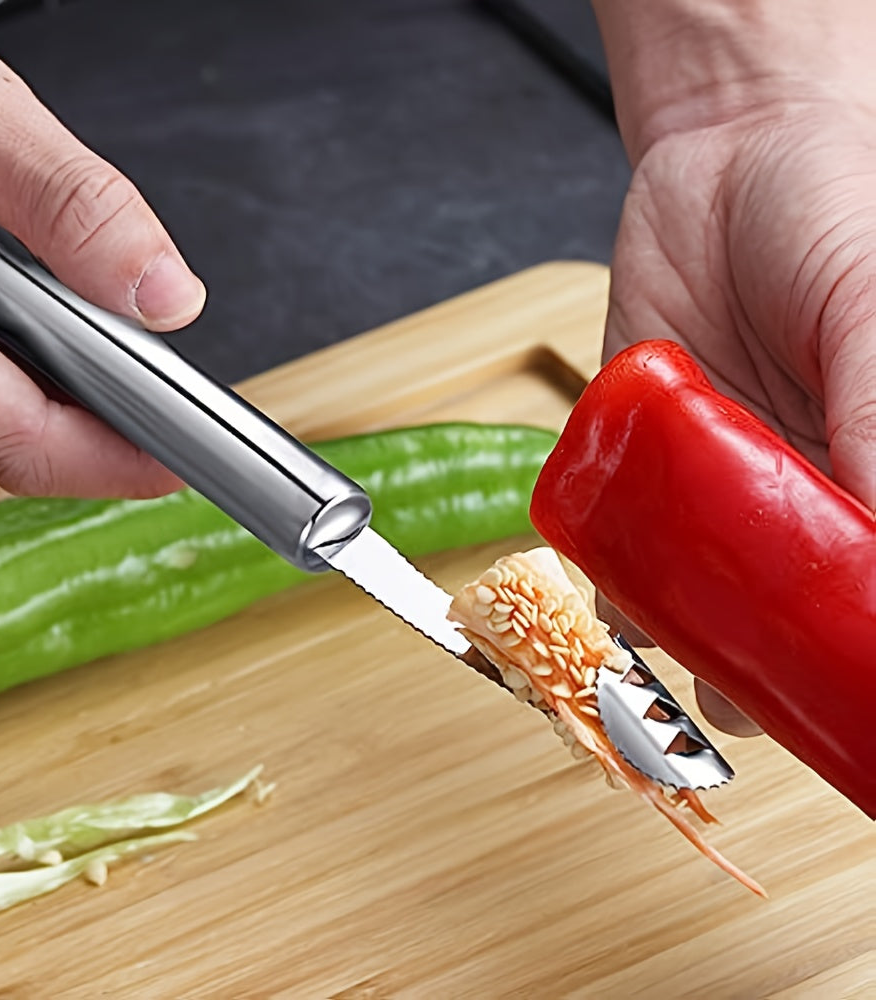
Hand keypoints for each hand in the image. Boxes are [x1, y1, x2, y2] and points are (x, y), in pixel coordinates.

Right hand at [0, 0, 205, 496]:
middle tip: (169, 391)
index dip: (116, 459)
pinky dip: (30, 373)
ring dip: (67, 396)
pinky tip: (55, 330)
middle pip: (14, 441)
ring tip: (111, 343)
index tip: (183, 453)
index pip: (20, 439)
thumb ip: (72, 204)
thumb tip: (162, 294)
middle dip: (103, 425)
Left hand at [601, 99, 875, 733]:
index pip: (867, 585)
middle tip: (749, 708)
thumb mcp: (870, 314)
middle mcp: (809, 494)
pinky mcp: (645, 461)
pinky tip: (616, 597)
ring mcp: (722, 486)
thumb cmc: (833, 211)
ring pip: (711, 599)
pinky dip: (619, 582)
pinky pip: (629, 544)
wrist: (724, 158)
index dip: (859, 651)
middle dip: (776, 675)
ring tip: (675, 667)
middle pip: (797, 618)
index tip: (846, 701)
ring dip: (692, 645)